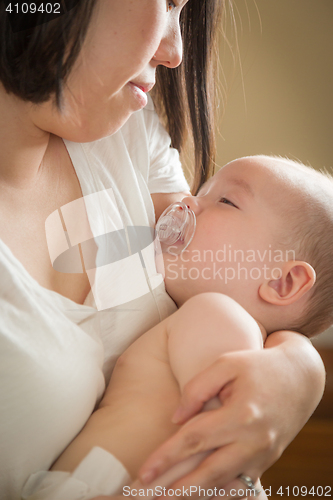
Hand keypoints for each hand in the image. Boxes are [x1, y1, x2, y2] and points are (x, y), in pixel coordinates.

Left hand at [139, 334, 324, 498]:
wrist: (300, 378)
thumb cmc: (259, 366)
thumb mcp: (227, 363)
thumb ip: (198, 387)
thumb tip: (177, 418)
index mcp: (242, 414)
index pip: (195, 439)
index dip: (166, 456)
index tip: (144, 471)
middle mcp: (254, 441)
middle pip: (209, 473)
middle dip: (177, 490)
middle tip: (148, 497)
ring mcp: (263, 455)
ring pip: (224, 485)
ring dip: (196, 496)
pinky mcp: (267, 461)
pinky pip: (240, 485)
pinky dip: (219, 494)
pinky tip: (199, 496)